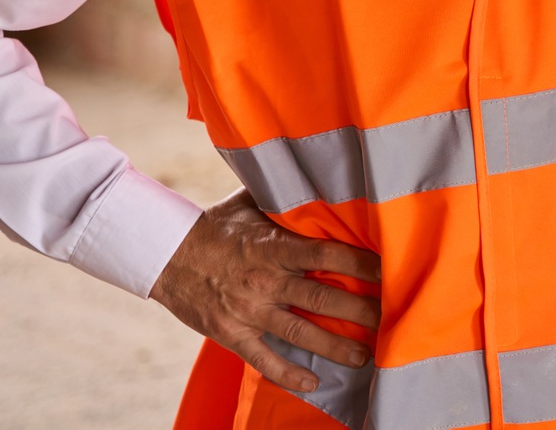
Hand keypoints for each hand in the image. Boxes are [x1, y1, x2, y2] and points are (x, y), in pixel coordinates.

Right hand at [150, 188, 383, 393]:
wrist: (165, 255)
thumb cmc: (215, 225)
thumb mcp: (250, 202)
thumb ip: (285, 195)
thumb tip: (320, 171)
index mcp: (272, 246)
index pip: (325, 254)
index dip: (360, 264)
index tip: (389, 271)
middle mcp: (264, 280)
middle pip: (321, 297)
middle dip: (359, 310)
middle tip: (390, 319)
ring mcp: (248, 310)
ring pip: (300, 332)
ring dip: (334, 347)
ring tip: (365, 357)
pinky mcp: (232, 334)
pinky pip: (263, 359)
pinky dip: (288, 374)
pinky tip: (313, 383)